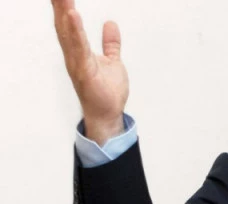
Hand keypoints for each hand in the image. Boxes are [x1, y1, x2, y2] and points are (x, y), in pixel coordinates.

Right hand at [52, 0, 128, 144]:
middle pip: (64, 26)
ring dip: (65, 14)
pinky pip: (79, 48)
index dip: (64, 8)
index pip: (69, 26)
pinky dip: (75, 32)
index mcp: (79, 53)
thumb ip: (110, 44)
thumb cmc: (107, 93)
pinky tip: (73, 16)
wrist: (108, 114)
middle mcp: (74, 57)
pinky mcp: (84, 72)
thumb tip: (110, 24)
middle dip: (60, 7)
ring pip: (68, 34)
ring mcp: (77, 64)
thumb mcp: (113, 62)